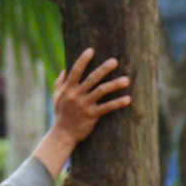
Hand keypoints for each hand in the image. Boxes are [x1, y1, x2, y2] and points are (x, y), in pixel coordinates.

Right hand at [34, 49, 131, 172]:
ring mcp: (84, 105)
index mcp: (68, 89)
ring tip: (126, 80)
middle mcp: (76, 95)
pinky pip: (107, 108)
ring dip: (115, 85)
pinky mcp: (92, 116)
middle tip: (115, 61)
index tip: (91, 50)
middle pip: (92, 78)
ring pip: (101, 91)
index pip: (76, 71)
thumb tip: (64, 70)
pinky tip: (128, 99)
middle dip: (104, 69)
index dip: (83, 60)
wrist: (63, 134)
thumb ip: (60, 83)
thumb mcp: (56, 97)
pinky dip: (117, 103)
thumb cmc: (61, 114)